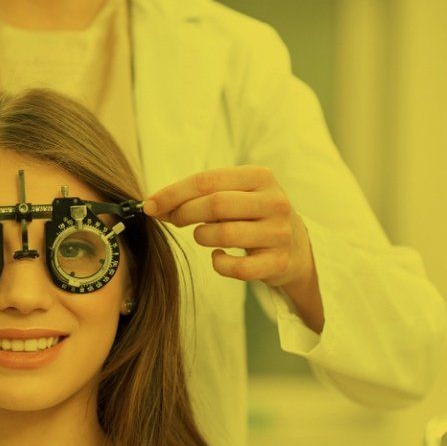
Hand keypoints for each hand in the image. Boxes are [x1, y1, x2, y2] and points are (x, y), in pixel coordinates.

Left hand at [143, 165, 314, 288]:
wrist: (296, 247)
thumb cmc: (252, 216)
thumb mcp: (235, 195)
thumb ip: (198, 196)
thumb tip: (153, 206)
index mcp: (260, 177)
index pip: (207, 180)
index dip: (173, 194)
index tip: (149, 205)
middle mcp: (274, 202)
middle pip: (214, 204)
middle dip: (184, 214)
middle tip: (174, 221)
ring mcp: (279, 233)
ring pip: (223, 235)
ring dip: (202, 237)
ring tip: (204, 236)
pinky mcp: (278, 262)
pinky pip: (236, 268)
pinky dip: (219, 264)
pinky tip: (219, 257)